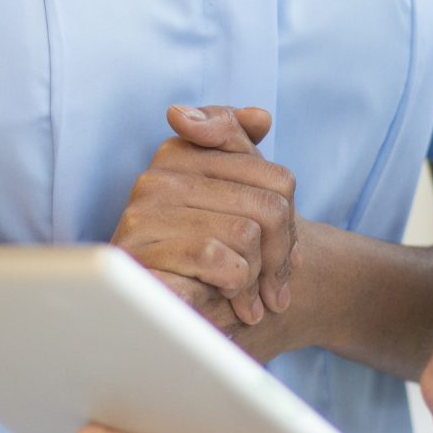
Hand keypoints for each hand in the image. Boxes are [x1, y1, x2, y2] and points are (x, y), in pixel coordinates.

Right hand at [113, 106, 296, 328]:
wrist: (168, 315)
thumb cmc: (205, 251)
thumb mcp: (228, 194)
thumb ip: (239, 146)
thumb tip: (259, 117)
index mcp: (179, 154)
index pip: (278, 180)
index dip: (292, 226)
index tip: (284, 255)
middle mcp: (155, 179)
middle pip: (269, 209)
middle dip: (280, 258)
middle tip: (274, 290)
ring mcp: (142, 217)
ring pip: (246, 234)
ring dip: (256, 280)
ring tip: (249, 301)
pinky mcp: (140, 257)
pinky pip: (214, 258)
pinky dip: (234, 286)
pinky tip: (230, 301)